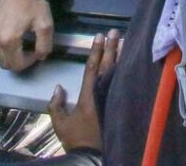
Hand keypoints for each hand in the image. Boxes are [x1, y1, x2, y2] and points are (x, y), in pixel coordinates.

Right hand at [0, 0, 54, 71]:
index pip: (16, 64)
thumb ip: (44, 45)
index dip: (29, 62)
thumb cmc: (35, 3)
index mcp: (9, 40)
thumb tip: (40, 56)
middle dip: (18, 62)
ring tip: (21, 47)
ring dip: (8, 56)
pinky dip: (1, 48)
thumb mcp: (45, 25)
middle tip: (30, 51)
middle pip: (4, 63)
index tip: (37, 52)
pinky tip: (13, 39)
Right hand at [47, 30, 119, 151]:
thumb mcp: (60, 123)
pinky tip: (129, 64)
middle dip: (110, 48)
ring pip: (117, 73)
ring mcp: (112, 98)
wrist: (93, 155)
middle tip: (114, 32)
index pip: (92, 68)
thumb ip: (56, 105)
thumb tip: (58, 87)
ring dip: (120, 56)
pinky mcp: (118, 104)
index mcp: (88, 95)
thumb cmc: (77, 139)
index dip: (96, 51)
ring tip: (124, 41)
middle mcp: (102, 93)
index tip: (99, 36)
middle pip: (108, 66)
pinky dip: (125, 72)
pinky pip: (123, 83)